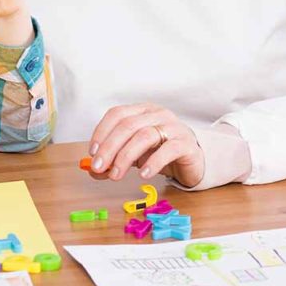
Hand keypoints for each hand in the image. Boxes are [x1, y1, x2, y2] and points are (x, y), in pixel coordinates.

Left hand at [88, 104, 204, 187]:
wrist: (193, 160)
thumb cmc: (160, 153)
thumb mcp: (133, 156)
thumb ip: (113, 161)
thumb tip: (93, 170)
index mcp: (141, 111)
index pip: (117, 114)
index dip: (102, 132)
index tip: (92, 152)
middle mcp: (157, 114)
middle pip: (128, 125)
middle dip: (109, 147)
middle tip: (99, 167)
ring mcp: (173, 127)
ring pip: (145, 136)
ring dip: (126, 156)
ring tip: (116, 175)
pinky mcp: (186, 143)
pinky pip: (168, 149)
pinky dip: (153, 162)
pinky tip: (143, 174)